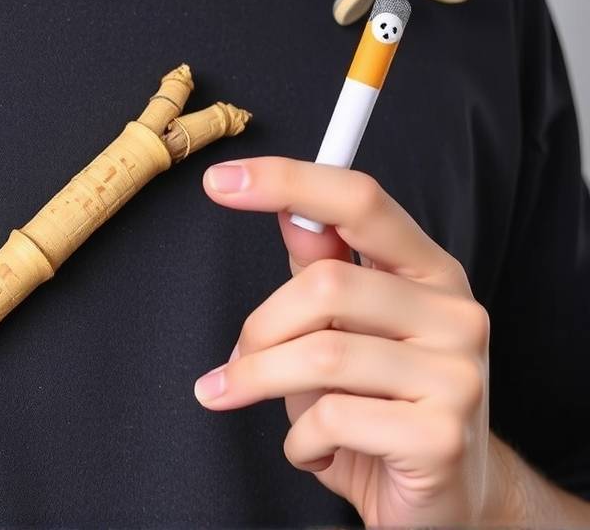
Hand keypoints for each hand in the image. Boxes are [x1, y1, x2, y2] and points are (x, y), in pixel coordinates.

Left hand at [195, 157, 492, 524]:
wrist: (443, 497)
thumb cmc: (381, 405)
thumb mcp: (347, 331)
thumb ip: (321, 272)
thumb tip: (290, 213)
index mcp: (429, 272)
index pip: (361, 202)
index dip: (288, 182)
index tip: (222, 181)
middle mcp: (454, 311)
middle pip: (325, 284)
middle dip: (259, 328)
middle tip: (238, 361)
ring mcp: (456, 372)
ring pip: (320, 354)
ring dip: (260, 380)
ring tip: (250, 398)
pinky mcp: (440, 434)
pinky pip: (332, 418)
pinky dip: (298, 440)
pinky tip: (311, 448)